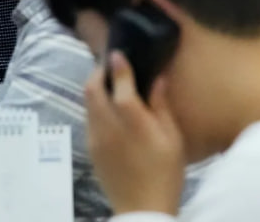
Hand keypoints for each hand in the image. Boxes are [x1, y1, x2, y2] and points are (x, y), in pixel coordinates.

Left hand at [85, 50, 186, 215]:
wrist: (143, 209)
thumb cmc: (165, 173)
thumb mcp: (173, 139)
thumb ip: (161, 106)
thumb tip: (157, 79)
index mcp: (131, 120)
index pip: (118, 83)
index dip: (117, 65)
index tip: (117, 52)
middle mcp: (107, 125)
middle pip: (92, 88)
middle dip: (98, 72)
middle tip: (110, 67)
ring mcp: (95, 137)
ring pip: (87, 102)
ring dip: (95, 89)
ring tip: (109, 86)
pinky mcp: (90, 148)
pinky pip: (88, 118)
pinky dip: (95, 107)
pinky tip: (109, 111)